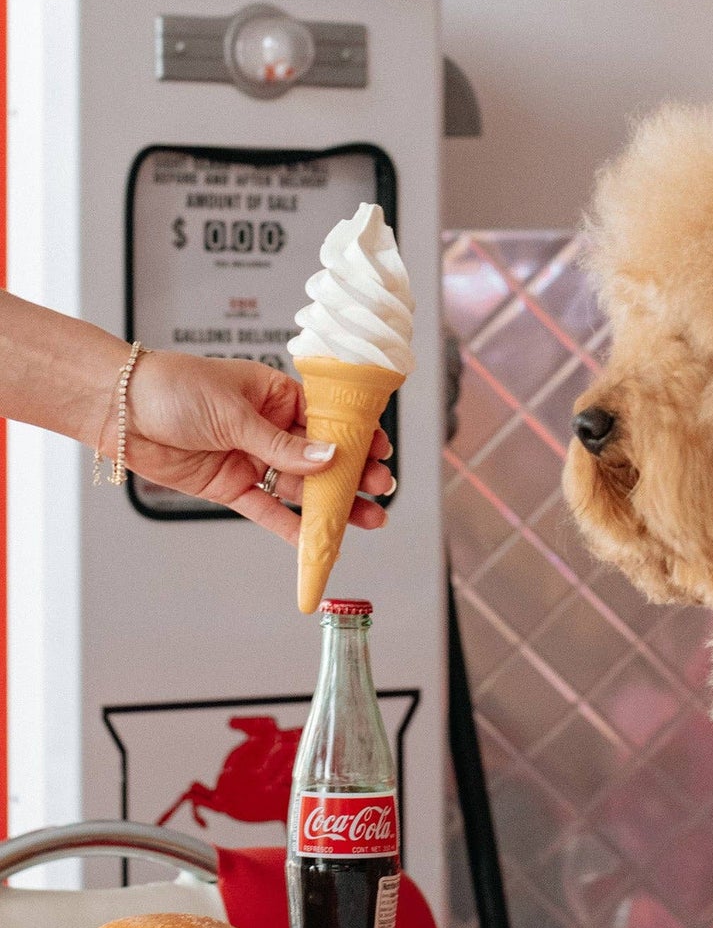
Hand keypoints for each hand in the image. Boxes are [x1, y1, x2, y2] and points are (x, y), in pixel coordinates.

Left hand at [119, 352, 394, 544]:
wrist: (117, 408)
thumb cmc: (171, 388)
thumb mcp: (233, 411)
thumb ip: (281, 444)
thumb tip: (329, 458)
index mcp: (275, 396)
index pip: (326, 418)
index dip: (355, 436)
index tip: (381, 451)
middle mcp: (268, 429)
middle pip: (320, 457)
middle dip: (353, 475)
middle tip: (380, 490)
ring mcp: (252, 459)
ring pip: (301, 487)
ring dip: (333, 504)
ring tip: (366, 519)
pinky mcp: (231, 487)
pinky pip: (268, 510)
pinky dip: (291, 527)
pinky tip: (318, 539)